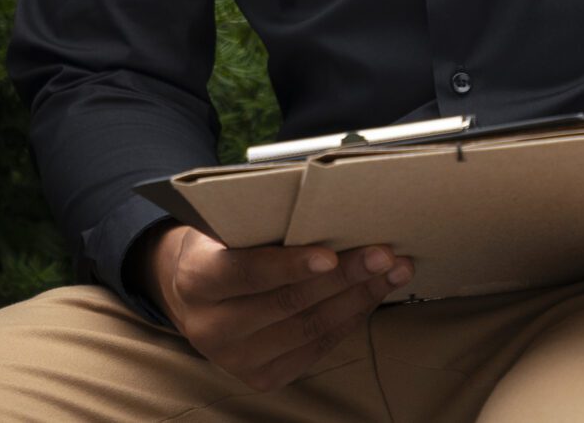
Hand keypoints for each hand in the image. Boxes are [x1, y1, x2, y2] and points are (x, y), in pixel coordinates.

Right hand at [142, 224, 411, 392]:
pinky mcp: (261, 378)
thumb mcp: (223, 227)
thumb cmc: (218, 247)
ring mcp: (236, 360)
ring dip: (357, 299)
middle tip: (382, 254)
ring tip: (391, 273)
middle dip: (342, 278)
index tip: (331, 253)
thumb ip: (259, 222)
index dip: (290, 265)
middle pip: (288, 304)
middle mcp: (212, 328)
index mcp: (196, 280)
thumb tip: (326, 205)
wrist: (191, 296)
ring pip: (309, 330)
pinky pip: (315, 349)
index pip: (247, 273)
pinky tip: (369, 296)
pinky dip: (348, 320)